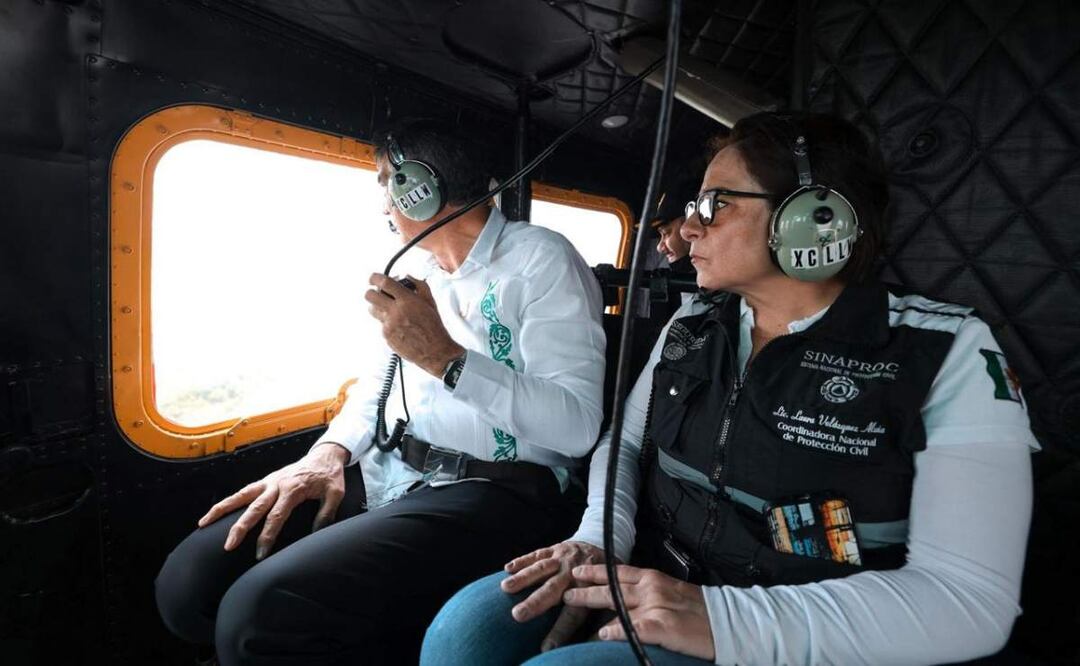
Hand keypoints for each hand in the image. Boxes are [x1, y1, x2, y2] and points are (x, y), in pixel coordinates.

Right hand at [197, 443, 349, 559]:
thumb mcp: (335, 494)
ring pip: (241, 496)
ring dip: (222, 509)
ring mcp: (268, 481)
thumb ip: (326, 514)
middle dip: (240, 528)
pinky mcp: (265, 481)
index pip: (276, 516)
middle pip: (254, 508)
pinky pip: (244, 491)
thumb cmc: (330, 475)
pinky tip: (216, 512)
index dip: (267, 536)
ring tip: (203, 523)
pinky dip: (229, 501)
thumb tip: (315, 535)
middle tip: (228, 546)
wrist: (325, 455)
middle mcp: (276, 484)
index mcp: (293, 488)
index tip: (260, 554)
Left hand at [365, 273, 462, 376]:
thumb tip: (407, 276)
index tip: (373, 278)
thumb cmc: (434, 327)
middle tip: (378, 294)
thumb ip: (419, 285)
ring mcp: (389, 324)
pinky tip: (398, 325)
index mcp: (407, 300)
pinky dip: (387, 322)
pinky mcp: (387, 335)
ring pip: (372, 309)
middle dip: (372, 292)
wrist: (435, 351)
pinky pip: (381, 324)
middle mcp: (396, 311)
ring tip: (388, 309)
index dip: (375, 277)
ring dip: (377, 307)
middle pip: (370, 295)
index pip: (384, 283)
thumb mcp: (430, 302)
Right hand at [502, 541, 605, 651]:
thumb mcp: (609, 593)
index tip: (547, 647)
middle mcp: (574, 573)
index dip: (560, 631)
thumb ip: (603, 613)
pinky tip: (507, 568)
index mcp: (588, 589)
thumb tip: (598, 639)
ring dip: (523, 578)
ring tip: (506, 587)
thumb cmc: (603, 577)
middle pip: (552, 590)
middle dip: (534, 603)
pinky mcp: (554, 549)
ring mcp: (563, 559)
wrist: (601, 545)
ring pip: (541, 569)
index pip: (573, 614)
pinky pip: (537, 554)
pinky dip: (522, 560)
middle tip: (517, 615)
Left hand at [563, 564, 714, 660]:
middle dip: (586, 586)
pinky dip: (614, 630)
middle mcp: (651, 588)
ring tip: (570, 602)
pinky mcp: (660, 627)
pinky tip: (600, 634)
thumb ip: (652, 593)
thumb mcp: (674, 593)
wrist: (728, 621)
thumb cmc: (702, 611)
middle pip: (611, 585)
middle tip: (565, 588)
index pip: (619, 572)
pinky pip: (630, 627)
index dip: (597, 571)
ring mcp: (654, 606)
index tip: (579, 570)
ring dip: (590, 601)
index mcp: (655, 579)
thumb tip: (631, 599)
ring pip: (615, 602)